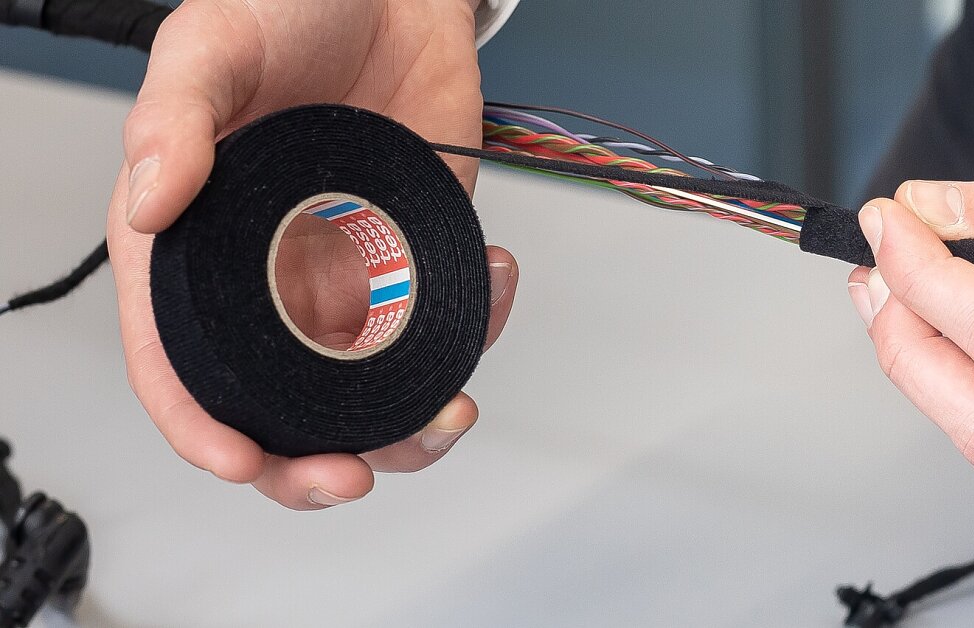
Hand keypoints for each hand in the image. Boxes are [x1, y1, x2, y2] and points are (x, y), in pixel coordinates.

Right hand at [106, 0, 512, 508]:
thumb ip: (175, 120)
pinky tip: (497, 277)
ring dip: (410, 424)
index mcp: (192, 249)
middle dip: (313, 460)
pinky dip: (481, 324)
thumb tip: (148, 201)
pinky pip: (447, 320)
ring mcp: (347, 275)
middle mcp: (268, 279)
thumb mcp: (212, 47)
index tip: (240, 458)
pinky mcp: (417, 256)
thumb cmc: (284, 8)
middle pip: (277, 406)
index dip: (199, 425)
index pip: (176, 363)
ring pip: (370, 389)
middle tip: (355, 472)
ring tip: (449, 410)